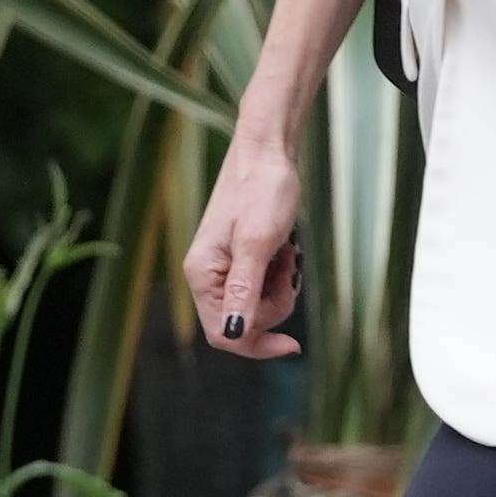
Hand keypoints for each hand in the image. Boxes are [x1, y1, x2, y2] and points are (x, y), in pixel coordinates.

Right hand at [182, 120, 307, 359]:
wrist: (268, 152)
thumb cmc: (263, 189)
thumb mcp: (257, 242)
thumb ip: (244, 290)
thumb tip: (233, 334)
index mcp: (203, 274)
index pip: (223, 335)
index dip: (257, 345)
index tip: (292, 344)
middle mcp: (208, 275)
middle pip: (243, 323)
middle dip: (274, 307)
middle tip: (290, 271)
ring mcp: (223, 268)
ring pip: (256, 307)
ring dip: (280, 289)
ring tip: (286, 255)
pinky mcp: (239, 259)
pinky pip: (262, 287)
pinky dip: (279, 275)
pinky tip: (284, 251)